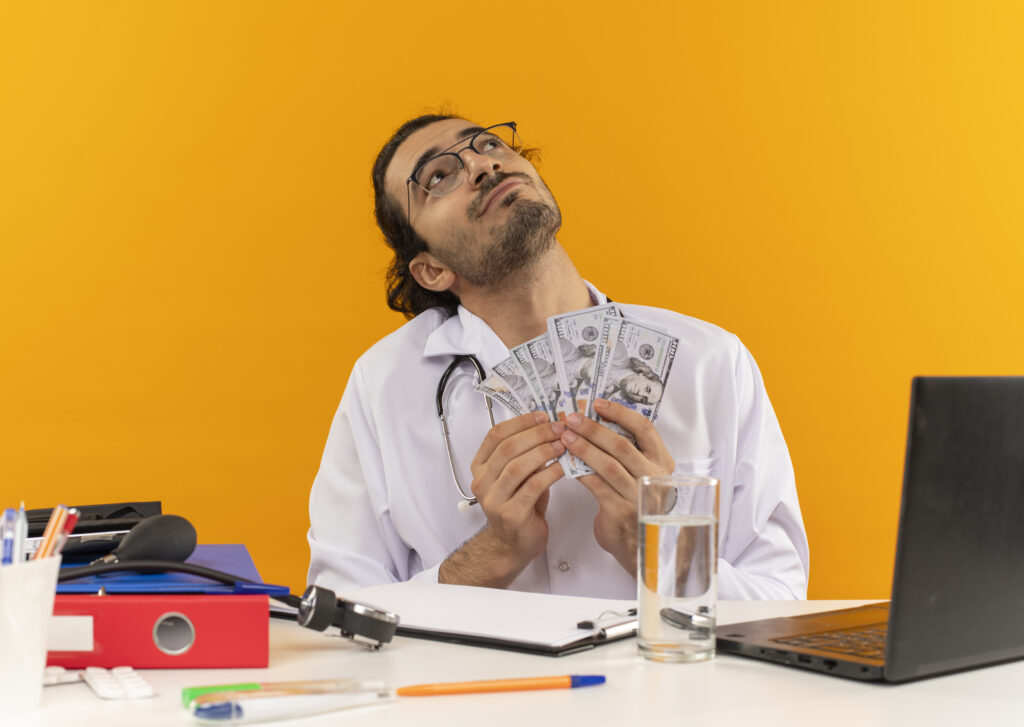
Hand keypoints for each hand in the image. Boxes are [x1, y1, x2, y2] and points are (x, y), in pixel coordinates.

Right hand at [439, 411, 565, 587]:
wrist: (513, 545)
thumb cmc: (519, 504)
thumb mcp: (517, 475)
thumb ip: (525, 453)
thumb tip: (550, 425)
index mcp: (480, 466)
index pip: (495, 435)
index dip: (521, 422)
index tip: (543, 415)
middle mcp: (482, 482)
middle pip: (507, 448)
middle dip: (536, 434)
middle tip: (559, 428)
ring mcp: (493, 500)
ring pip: (517, 466)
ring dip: (543, 451)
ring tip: (563, 444)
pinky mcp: (511, 515)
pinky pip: (532, 487)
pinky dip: (550, 473)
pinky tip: (563, 466)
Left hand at [559, 399, 674, 574]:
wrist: (639, 544)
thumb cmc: (636, 501)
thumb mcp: (642, 473)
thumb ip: (628, 451)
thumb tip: (596, 419)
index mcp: (662, 461)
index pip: (644, 429)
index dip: (620, 413)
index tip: (598, 403)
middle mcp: (654, 477)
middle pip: (622, 445)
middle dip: (594, 428)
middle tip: (573, 418)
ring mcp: (638, 496)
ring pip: (607, 465)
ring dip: (584, 448)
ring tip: (565, 436)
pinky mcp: (619, 512)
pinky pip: (595, 485)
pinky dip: (579, 472)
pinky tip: (566, 462)